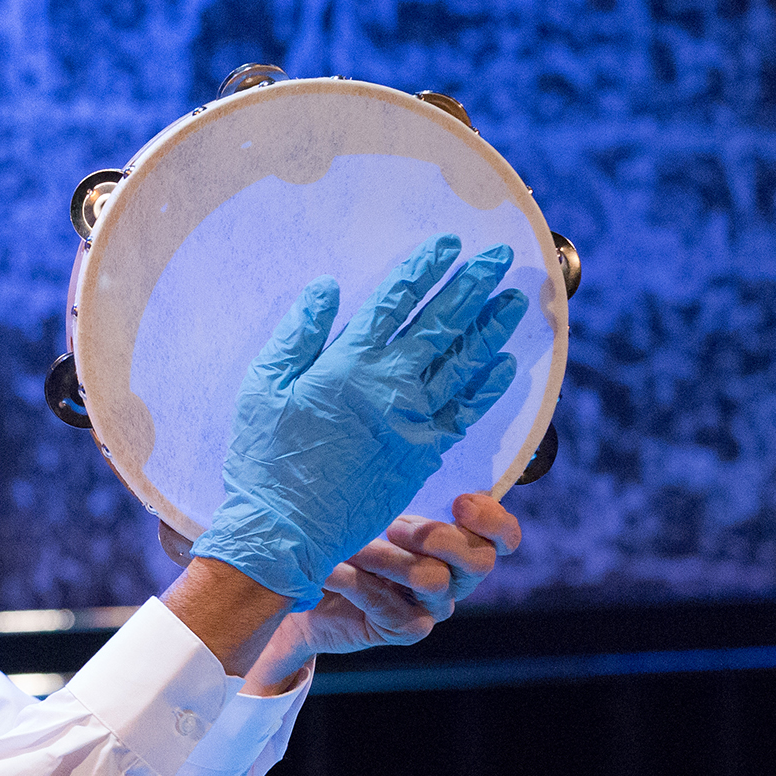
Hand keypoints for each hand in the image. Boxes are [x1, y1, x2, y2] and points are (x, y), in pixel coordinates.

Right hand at [191, 235, 528, 609]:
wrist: (284, 531)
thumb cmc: (265, 459)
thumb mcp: (262, 388)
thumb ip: (297, 336)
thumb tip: (326, 289)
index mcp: (346, 365)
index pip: (395, 303)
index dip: (424, 270)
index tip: (449, 245)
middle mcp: (389, 387)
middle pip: (441, 325)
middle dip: (471, 287)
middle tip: (497, 259)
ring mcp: (412, 421)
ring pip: (463, 364)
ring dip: (491, 329)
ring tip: (513, 300)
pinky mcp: (422, 454)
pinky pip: (466, 414)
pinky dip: (488, 387)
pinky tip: (505, 365)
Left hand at [241, 492, 521, 693]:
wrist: (304, 586)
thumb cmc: (343, 532)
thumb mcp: (371, 503)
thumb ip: (398, 483)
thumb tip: (404, 444)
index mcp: (458, 540)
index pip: (503, 537)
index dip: (494, 521)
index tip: (460, 502)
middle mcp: (454, 575)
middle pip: (480, 561)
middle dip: (438, 537)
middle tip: (394, 527)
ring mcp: (432, 607)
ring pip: (433, 579)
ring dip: (388, 557)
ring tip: (351, 546)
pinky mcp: (404, 629)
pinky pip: (389, 605)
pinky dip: (354, 581)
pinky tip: (328, 570)